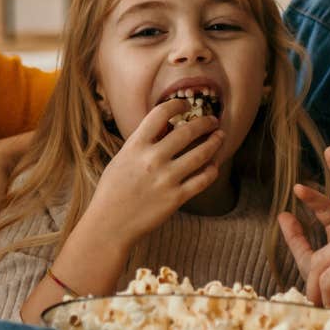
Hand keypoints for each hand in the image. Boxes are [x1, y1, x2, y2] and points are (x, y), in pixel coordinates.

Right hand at [87, 99, 224, 242]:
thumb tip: (164, 128)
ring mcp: (166, 179)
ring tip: (220, 137)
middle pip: (187, 131)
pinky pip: (202, 180)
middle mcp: (152, 159)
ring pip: (201, 154)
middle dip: (205, 123)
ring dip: (214, 143)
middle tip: (213, 121)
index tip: (185, 104)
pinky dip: (212, 170)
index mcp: (135, 146)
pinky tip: (213, 165)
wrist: (108, 225)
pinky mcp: (176, 198)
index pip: (160, 114)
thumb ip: (141, 144)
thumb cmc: (112, 192)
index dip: (177, 104)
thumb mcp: (121, 159)